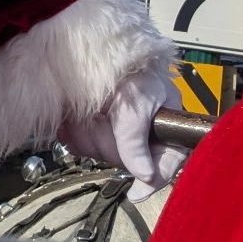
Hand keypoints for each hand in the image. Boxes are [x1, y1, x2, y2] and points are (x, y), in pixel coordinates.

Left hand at [60, 66, 188, 201]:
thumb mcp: (136, 102)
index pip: (169, 160)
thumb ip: (137, 139)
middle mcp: (140, 132)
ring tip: (91, 108)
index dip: (155, 180)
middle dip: (110, 141)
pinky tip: (76, 115)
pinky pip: (78, 145)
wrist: (89, 48)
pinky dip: (73, 130)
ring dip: (90, 132)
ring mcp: (112, 133)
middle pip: (126, 161)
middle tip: (105, 116)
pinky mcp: (88, 131)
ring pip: (100, 153)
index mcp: (163, 123)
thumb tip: (146, 175)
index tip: (136, 193)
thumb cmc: (127, 70)